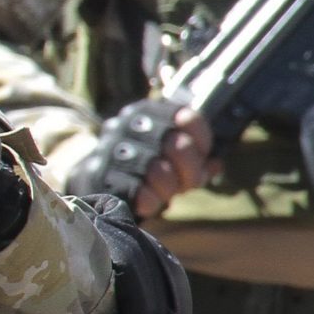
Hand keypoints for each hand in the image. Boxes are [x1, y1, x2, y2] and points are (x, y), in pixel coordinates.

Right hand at [68, 101, 212, 217]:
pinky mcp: (100, 174)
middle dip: (190, 171)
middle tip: (187, 185)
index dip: (201, 142)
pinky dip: (151, 200)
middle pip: (178, 145)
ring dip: (169, 188)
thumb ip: (196, 158)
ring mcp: (111, 148)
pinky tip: (150, 202)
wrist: (98, 180)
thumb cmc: (143, 165)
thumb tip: (215, 166)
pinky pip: (138, 190)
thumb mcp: (172, 156)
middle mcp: (127, 124)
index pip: (187, 118)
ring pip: (158, 170)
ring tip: (166, 194)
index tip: (201, 157)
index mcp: (148, 112)